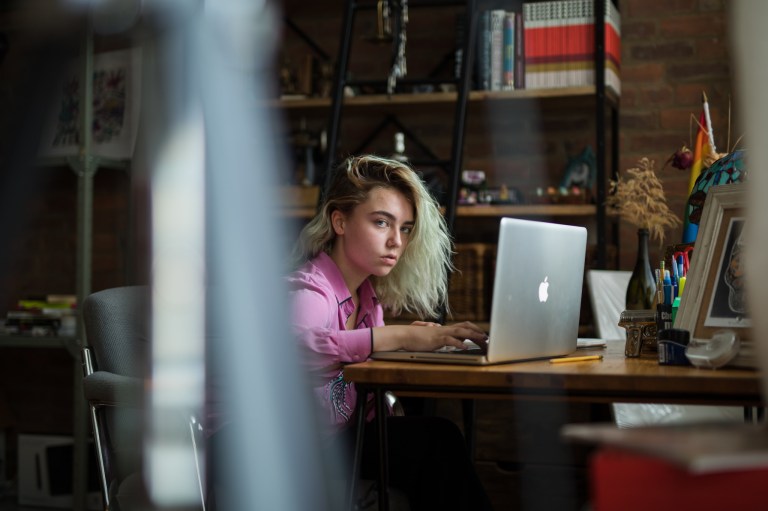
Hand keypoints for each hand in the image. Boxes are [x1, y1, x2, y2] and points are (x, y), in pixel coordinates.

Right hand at [373, 321, 487, 352]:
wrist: (403, 335)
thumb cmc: (414, 338)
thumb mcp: (430, 337)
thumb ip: (440, 337)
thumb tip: (446, 338)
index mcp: (444, 329)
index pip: (462, 326)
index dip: (474, 329)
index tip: (483, 336)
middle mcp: (444, 329)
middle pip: (465, 327)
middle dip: (478, 332)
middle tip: (487, 338)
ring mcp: (440, 333)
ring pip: (460, 331)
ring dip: (473, 335)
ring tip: (482, 340)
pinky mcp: (435, 339)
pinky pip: (449, 340)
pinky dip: (458, 344)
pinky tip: (465, 348)